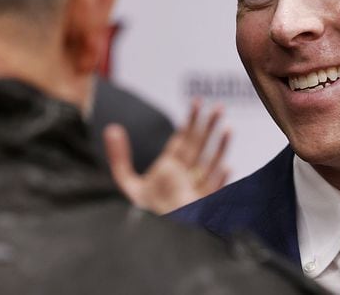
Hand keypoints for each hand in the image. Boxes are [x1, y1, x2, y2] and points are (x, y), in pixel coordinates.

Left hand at [103, 99, 229, 213]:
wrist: (152, 238)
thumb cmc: (144, 213)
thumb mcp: (128, 183)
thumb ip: (119, 157)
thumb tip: (112, 128)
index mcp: (172, 168)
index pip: (184, 140)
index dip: (190, 120)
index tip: (197, 102)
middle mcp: (187, 176)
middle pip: (199, 146)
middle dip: (208, 127)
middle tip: (217, 106)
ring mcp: (197, 189)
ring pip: (210, 163)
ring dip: (219, 146)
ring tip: (226, 127)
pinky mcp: (203, 205)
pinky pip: (214, 190)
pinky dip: (220, 179)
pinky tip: (227, 166)